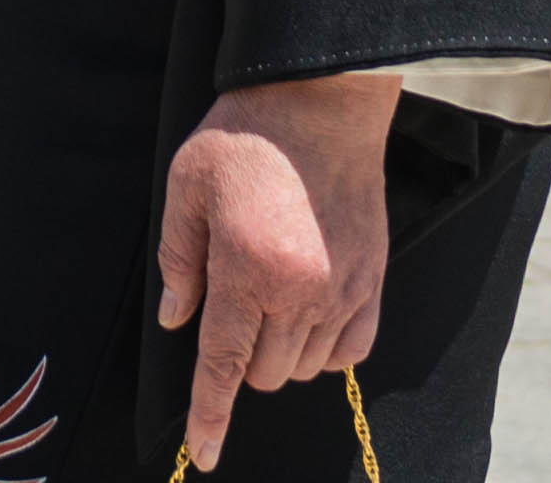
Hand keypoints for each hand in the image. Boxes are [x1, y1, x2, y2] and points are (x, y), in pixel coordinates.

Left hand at [158, 71, 399, 463]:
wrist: (321, 103)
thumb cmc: (245, 140)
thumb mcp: (187, 187)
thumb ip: (179, 261)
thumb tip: (177, 321)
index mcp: (247, 271)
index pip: (222, 365)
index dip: (209, 416)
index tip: (203, 455)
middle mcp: (300, 292)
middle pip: (263, 374)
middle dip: (238, 358)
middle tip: (231, 300)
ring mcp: (343, 291)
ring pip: (304, 368)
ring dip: (279, 351)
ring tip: (267, 294)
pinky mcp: (372, 282)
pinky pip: (350, 351)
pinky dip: (324, 347)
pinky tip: (307, 312)